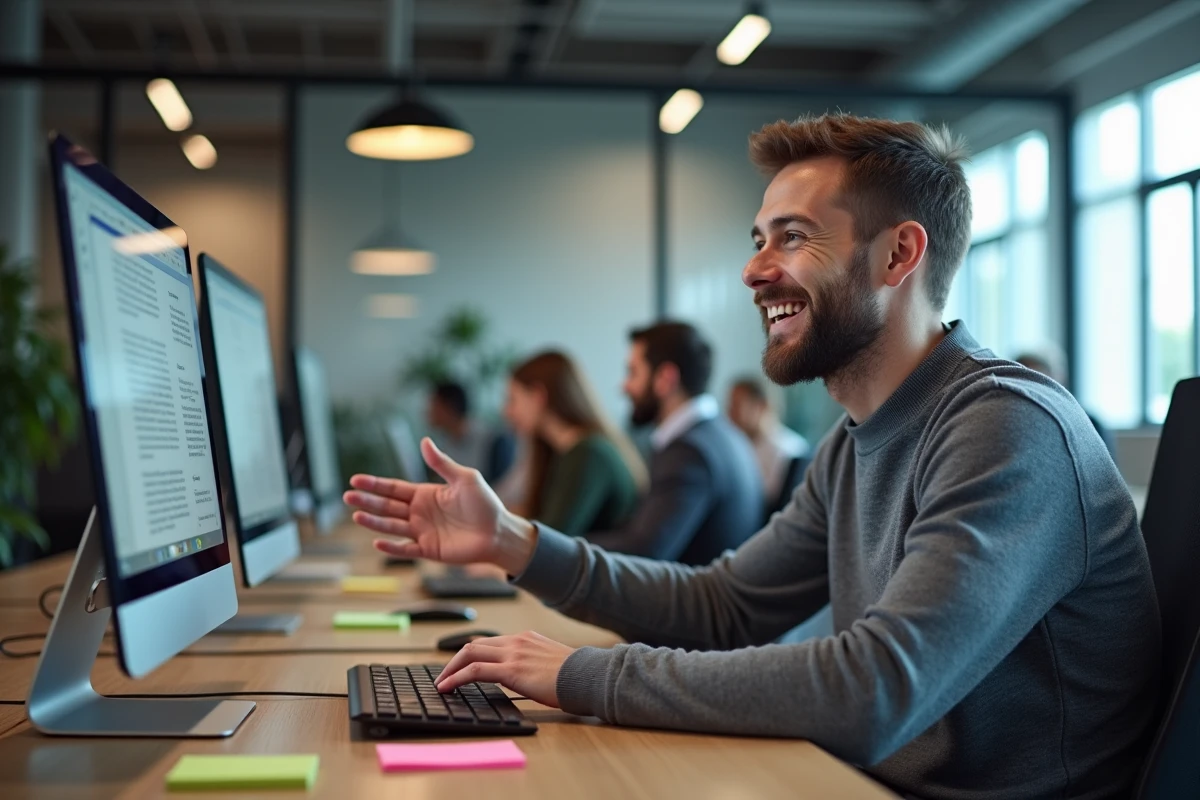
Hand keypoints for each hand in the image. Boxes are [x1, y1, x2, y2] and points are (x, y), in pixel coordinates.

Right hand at [343, 438, 537, 574]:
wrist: (499, 532)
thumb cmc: (486, 504)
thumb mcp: (465, 478)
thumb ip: (442, 463)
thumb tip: (425, 440)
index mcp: (426, 494)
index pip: (394, 488)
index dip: (375, 484)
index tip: (355, 480)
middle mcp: (420, 513)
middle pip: (387, 506)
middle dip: (368, 501)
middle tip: (347, 497)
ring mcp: (422, 532)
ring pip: (392, 526)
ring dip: (374, 522)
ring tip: (356, 516)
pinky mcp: (429, 550)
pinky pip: (406, 549)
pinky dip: (392, 548)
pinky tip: (378, 542)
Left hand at [435, 631, 575, 707]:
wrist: (588, 676)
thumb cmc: (576, 675)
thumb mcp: (551, 662)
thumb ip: (533, 663)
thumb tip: (523, 676)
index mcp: (526, 638)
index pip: (490, 642)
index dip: (470, 654)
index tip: (460, 666)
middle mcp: (517, 641)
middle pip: (475, 644)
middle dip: (455, 659)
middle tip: (444, 675)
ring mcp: (513, 653)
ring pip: (469, 653)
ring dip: (450, 668)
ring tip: (441, 683)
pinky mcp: (511, 670)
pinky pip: (475, 671)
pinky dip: (456, 677)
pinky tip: (447, 688)